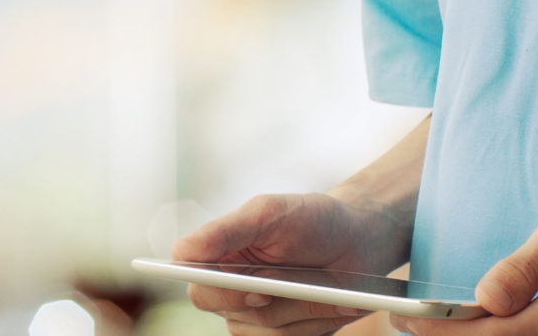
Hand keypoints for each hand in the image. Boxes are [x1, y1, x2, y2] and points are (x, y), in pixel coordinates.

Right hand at [173, 193, 409, 335]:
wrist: (357, 238)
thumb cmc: (310, 219)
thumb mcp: (267, 213)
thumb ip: (224, 231)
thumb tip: (180, 250)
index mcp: (219, 262)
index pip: (201, 292)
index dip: (222, 296)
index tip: (255, 289)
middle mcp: (233, 295)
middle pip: (236, 318)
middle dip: (271, 302)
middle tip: (294, 282)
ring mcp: (261, 319)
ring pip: (270, 332)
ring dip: (303, 307)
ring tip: (323, 283)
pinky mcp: (289, 333)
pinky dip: (318, 319)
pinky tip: (333, 300)